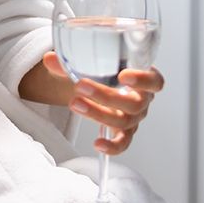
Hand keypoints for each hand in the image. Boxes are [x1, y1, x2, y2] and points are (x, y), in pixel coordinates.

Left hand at [43, 51, 163, 155]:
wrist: (97, 80)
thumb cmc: (102, 65)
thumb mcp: (89, 56)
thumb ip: (71, 58)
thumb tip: (49, 59)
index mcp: (142, 75)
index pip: (155, 81)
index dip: (143, 79)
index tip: (122, 74)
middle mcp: (142, 98)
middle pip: (134, 103)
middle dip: (106, 95)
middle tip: (80, 85)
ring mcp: (134, 117)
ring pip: (124, 121)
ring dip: (98, 114)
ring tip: (74, 103)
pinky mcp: (124, 132)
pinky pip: (123, 143)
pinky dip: (112, 146)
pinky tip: (97, 143)